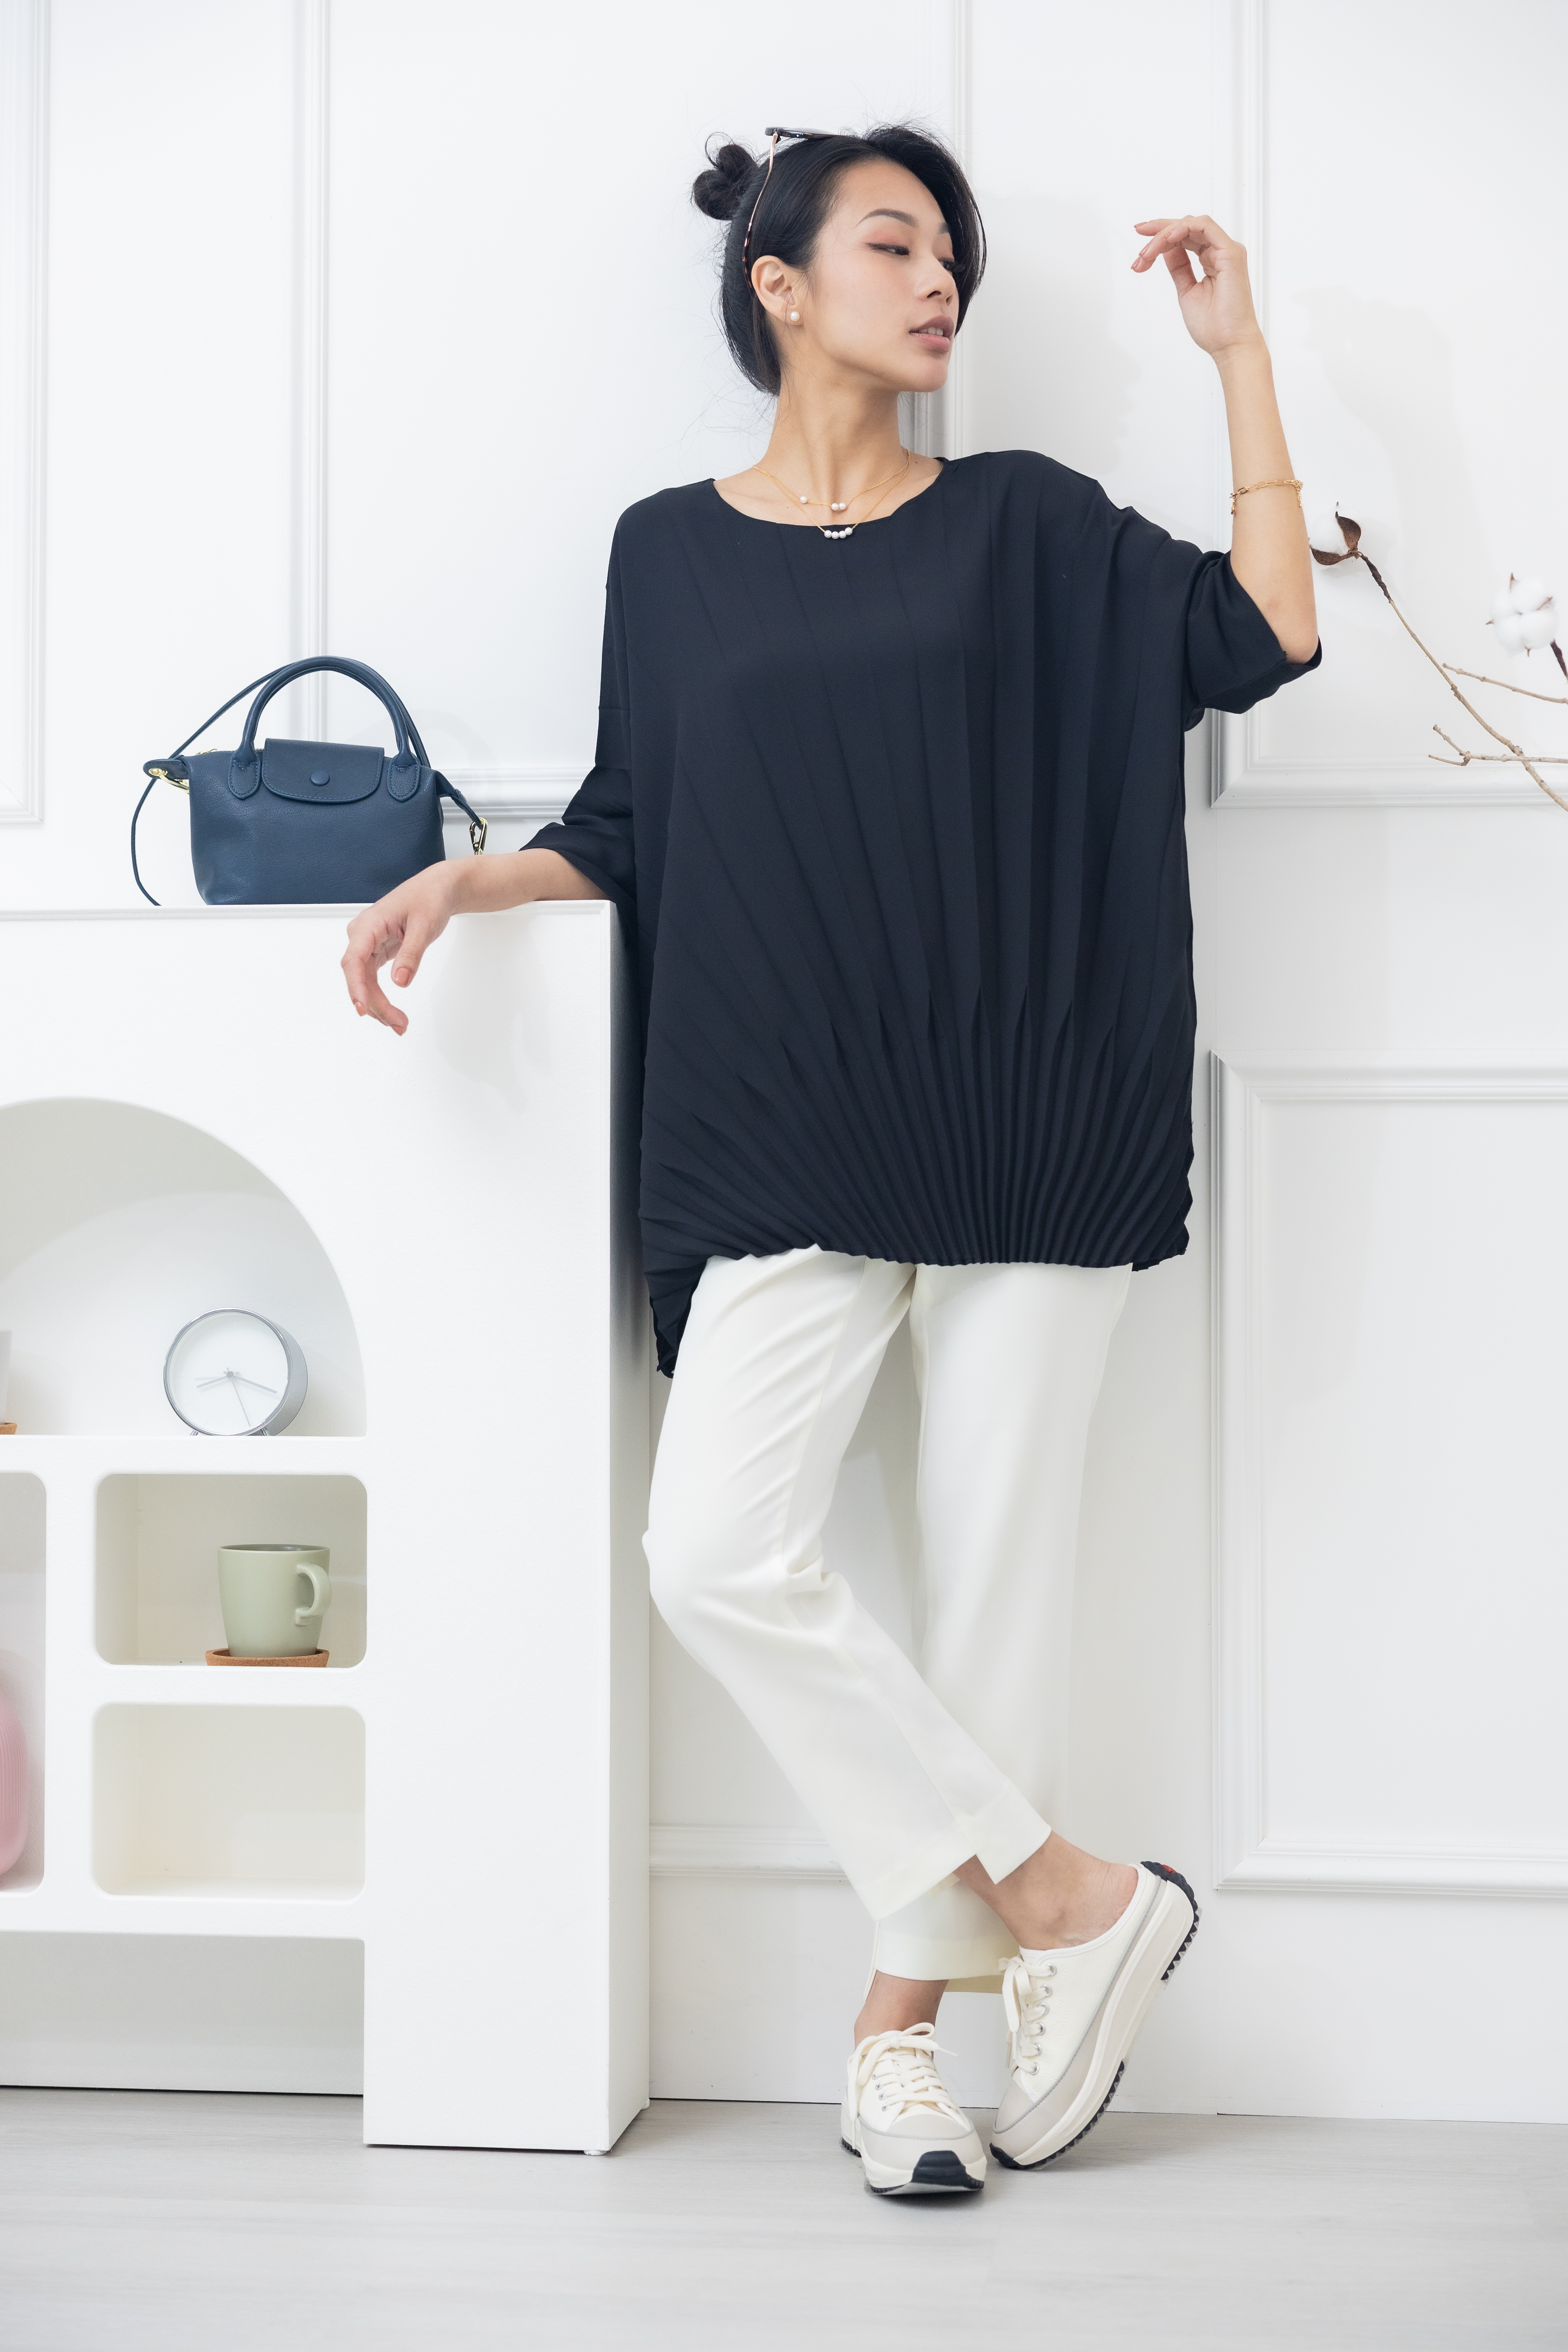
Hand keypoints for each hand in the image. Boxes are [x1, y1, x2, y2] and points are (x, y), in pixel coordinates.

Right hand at [341, 859, 459, 1035]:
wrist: (436, 889)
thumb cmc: (429, 899)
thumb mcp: (424, 926)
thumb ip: (411, 954)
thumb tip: (400, 982)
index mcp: (369, 924)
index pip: (354, 960)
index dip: (356, 987)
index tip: (362, 1009)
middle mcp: (362, 935)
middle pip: (359, 976)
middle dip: (375, 1004)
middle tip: (399, 1024)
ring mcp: (367, 944)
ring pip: (364, 981)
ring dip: (379, 1005)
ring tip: (400, 1025)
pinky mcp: (376, 951)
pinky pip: (371, 979)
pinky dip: (381, 997)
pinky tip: (392, 1013)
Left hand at [1131, 215, 1261, 358]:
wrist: (1229, 345)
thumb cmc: (1213, 326)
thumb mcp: (1185, 290)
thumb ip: (1178, 267)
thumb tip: (1166, 250)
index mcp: (1211, 260)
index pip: (1184, 238)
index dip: (1160, 239)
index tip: (1140, 252)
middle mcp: (1219, 252)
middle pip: (1185, 228)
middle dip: (1157, 234)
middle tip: (1139, 252)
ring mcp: (1226, 250)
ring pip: (1191, 225)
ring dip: (1165, 234)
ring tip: (1147, 253)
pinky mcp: (1230, 252)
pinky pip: (1204, 227)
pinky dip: (1183, 228)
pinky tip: (1167, 239)